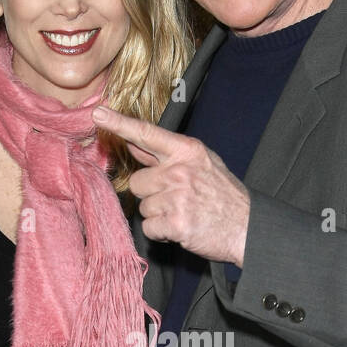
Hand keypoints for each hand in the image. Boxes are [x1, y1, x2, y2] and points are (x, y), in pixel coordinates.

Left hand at [92, 107, 249, 267]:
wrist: (247, 227)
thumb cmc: (222, 195)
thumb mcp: (200, 163)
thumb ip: (165, 154)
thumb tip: (133, 142)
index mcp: (187, 151)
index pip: (147, 134)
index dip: (120, 124)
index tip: (99, 115)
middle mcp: (180, 171)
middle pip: (138, 182)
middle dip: (151, 193)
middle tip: (176, 199)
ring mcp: (178, 197)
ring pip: (143, 207)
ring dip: (158, 214)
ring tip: (182, 213)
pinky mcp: (176, 223)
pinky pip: (149, 227)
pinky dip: (161, 232)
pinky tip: (180, 227)